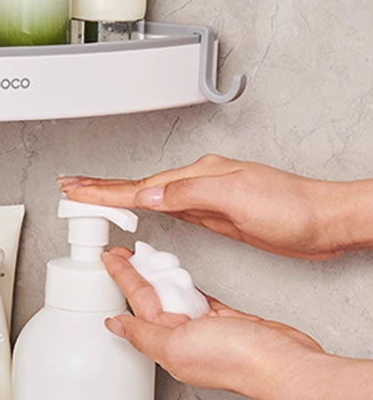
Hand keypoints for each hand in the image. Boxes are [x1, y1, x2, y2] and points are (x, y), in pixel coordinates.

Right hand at [59, 154, 372, 259]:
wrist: (327, 223)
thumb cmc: (293, 209)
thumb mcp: (236, 198)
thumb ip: (188, 194)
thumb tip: (147, 193)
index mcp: (198, 176)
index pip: (140, 185)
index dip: (104, 189)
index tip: (76, 190)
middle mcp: (197, 184)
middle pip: (138, 186)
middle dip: (102, 188)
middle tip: (72, 188)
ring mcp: (205, 200)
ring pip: (150, 197)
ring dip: (119, 197)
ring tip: (94, 198)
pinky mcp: (214, 217)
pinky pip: (168, 211)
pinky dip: (145, 210)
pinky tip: (140, 211)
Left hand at [101, 247, 323, 393]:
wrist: (283, 364)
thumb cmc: (237, 360)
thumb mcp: (176, 345)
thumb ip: (143, 334)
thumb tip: (114, 326)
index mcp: (166, 345)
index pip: (136, 303)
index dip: (122, 278)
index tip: (111, 258)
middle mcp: (183, 339)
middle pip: (153, 299)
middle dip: (136, 276)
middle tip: (125, 254)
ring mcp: (205, 331)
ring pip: (176, 297)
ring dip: (161, 279)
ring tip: (147, 259)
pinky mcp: (227, 322)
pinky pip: (201, 300)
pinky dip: (190, 287)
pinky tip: (183, 278)